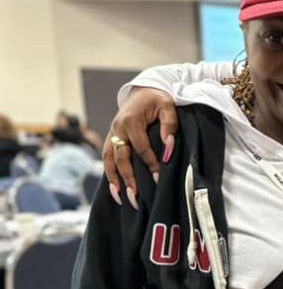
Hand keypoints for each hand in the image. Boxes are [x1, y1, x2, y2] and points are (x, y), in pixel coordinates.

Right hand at [103, 87, 178, 208]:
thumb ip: (170, 124)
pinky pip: (107, 159)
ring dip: (114, 180)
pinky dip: (110, 174)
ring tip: (121, 198)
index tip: (159, 179)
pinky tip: (115, 189)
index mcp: (131, 121)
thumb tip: (169, 147)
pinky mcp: (111, 139)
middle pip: (120, 158)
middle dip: (128, 178)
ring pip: (109, 161)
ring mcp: (112, 134)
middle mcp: (117, 129)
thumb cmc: (157, 98)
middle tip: (136, 197)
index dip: (150, 164)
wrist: (142, 90)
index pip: (141, 147)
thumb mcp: (168, 105)